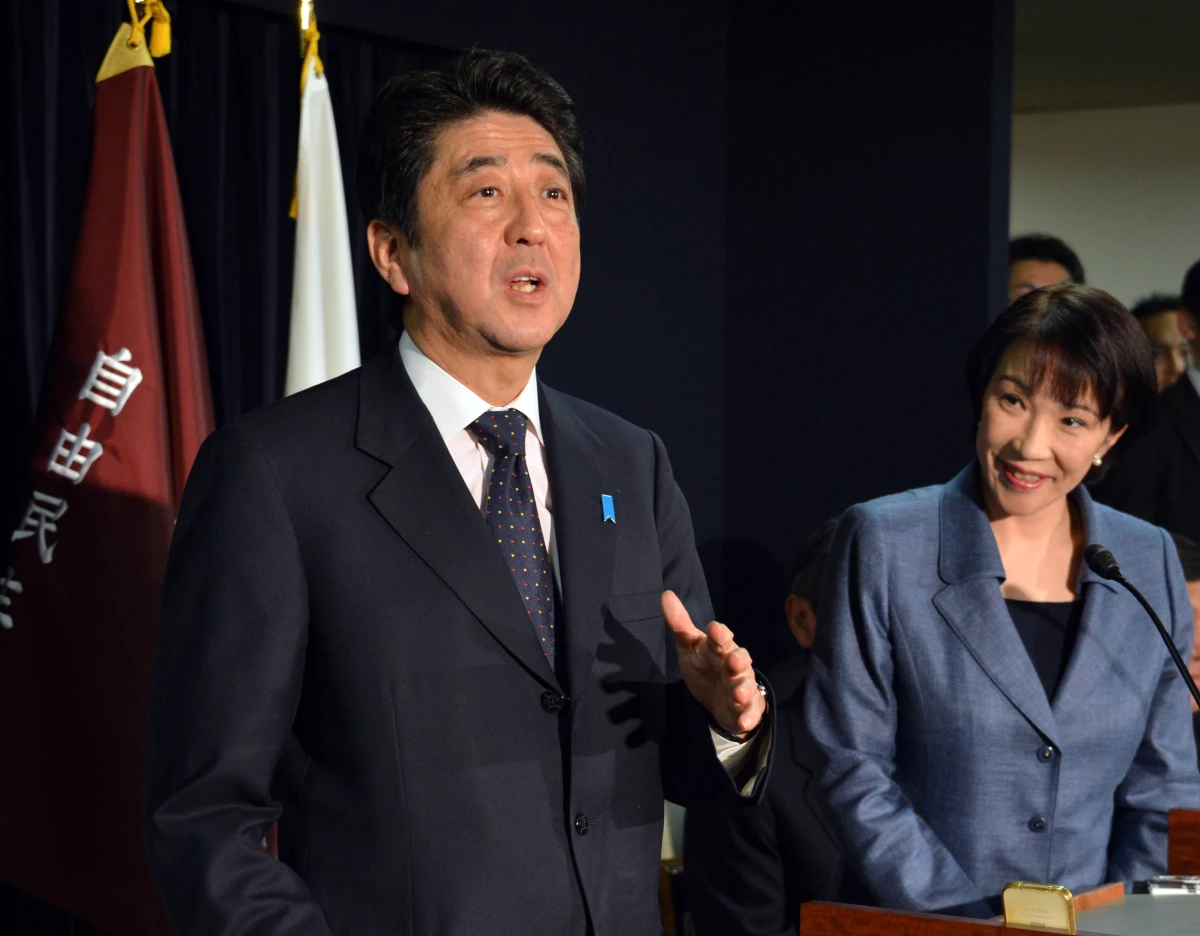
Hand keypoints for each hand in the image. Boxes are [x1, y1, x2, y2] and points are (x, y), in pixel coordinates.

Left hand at [662, 589, 765, 736]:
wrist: (719, 700)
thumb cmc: (705, 666)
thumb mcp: (689, 646)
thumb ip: (680, 623)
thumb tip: (666, 595)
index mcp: (719, 648)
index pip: (721, 638)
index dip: (719, 634)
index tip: (714, 629)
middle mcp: (734, 666)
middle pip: (739, 660)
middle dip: (738, 660)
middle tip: (732, 661)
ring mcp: (742, 687)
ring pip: (745, 686)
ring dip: (743, 690)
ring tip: (737, 694)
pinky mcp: (746, 709)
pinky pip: (749, 712)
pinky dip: (748, 717)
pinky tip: (744, 722)